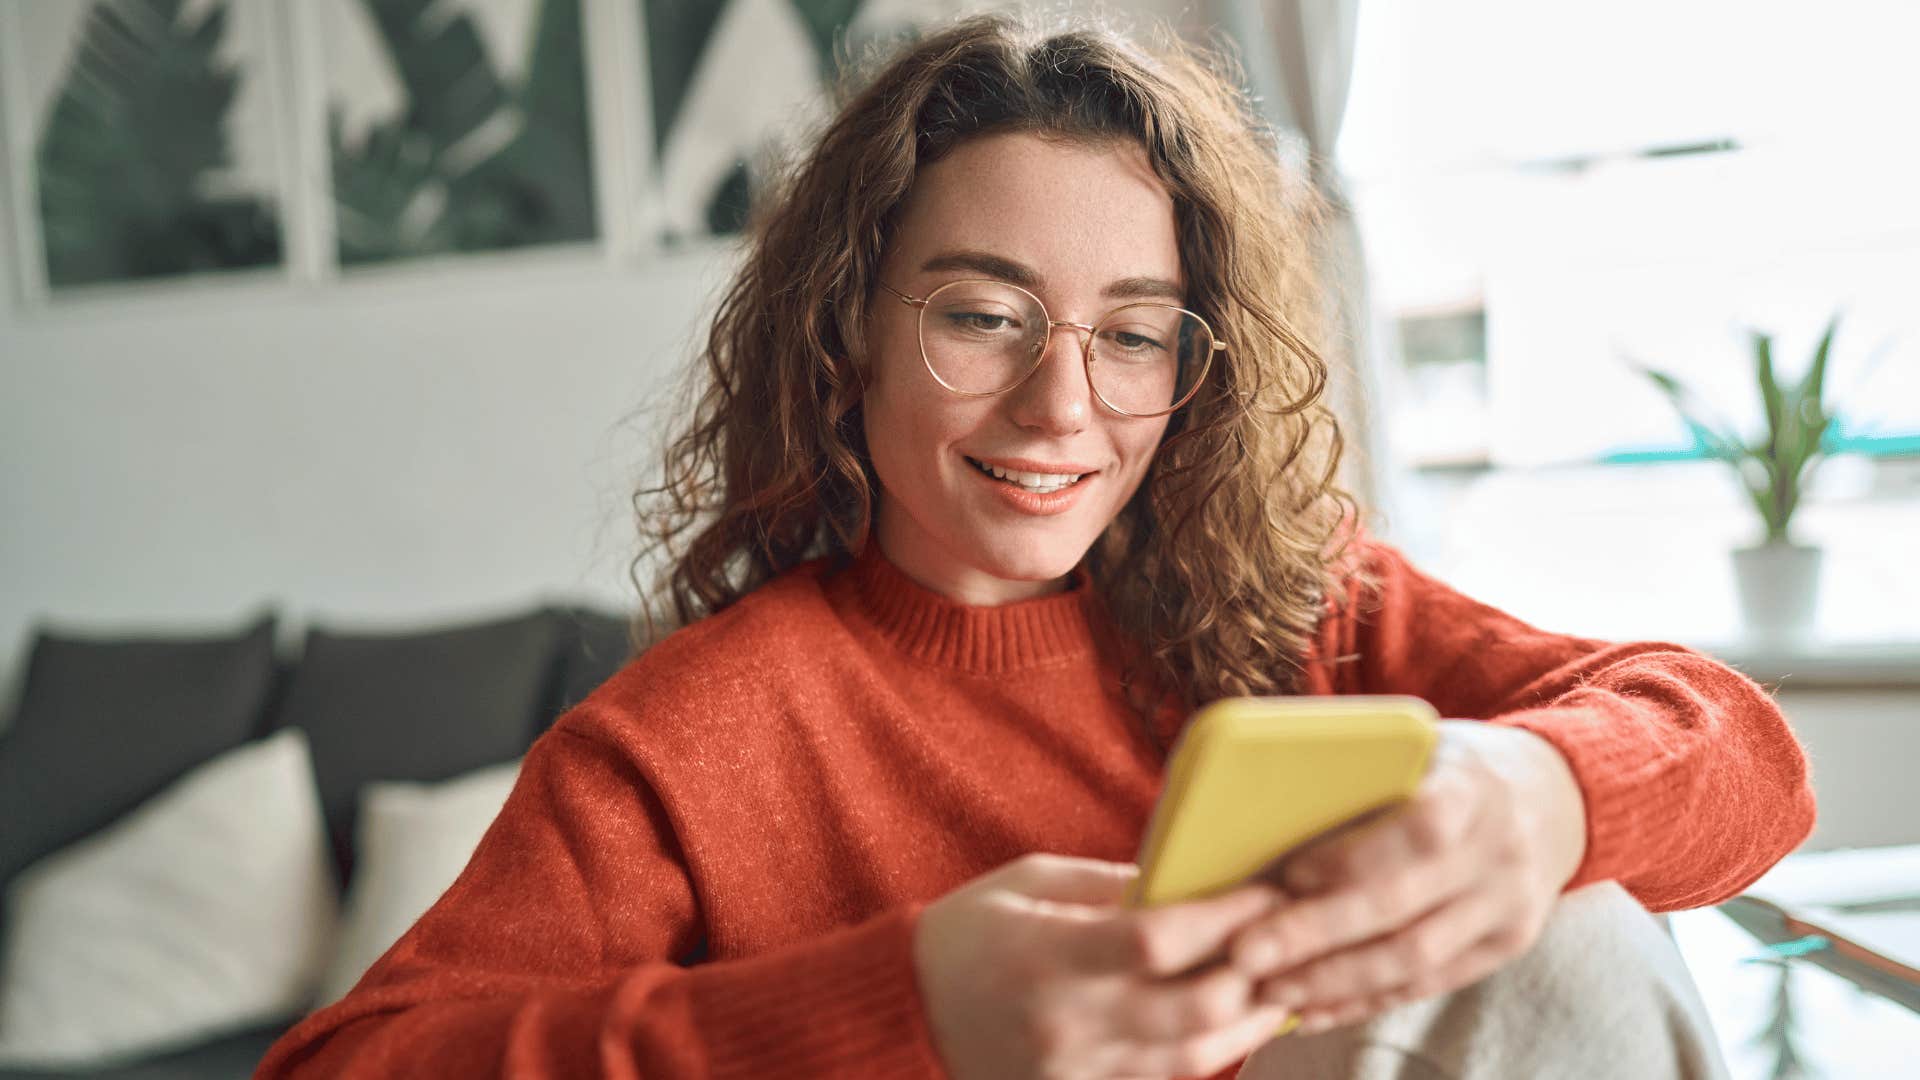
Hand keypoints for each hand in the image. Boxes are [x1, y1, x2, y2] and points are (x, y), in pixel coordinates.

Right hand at [913, 852, 1295, 1079]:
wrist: (903, 1012)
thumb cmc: (968, 932)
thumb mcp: (1029, 883)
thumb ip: (1109, 884)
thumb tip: (1189, 881)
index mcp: (1048, 954)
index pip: (1158, 940)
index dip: (1225, 918)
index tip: (1268, 889)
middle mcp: (1065, 1021)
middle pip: (1192, 1010)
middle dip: (1255, 975)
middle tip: (1292, 940)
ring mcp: (1072, 1069)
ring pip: (1191, 1058)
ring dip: (1249, 1023)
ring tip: (1284, 987)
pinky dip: (1207, 1053)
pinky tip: (1235, 1025)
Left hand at [1225, 720, 1587, 1034]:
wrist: (1555, 796)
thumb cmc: (1457, 764)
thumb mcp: (1423, 745)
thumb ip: (1365, 774)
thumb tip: (1263, 808)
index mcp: (1473, 788)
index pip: (1417, 830)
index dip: (1351, 858)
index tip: (1288, 874)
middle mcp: (1498, 852)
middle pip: (1401, 907)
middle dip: (1315, 935)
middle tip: (1246, 953)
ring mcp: (1508, 906)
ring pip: (1413, 959)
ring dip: (1333, 981)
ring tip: (1268, 988)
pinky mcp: (1505, 946)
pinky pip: (1429, 984)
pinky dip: (1366, 1000)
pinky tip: (1314, 1008)